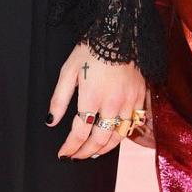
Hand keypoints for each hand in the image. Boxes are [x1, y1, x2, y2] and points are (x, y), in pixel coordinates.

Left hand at [48, 43, 146, 160]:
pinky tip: (113, 136)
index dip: (70, 147)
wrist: (119, 33)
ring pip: (118, 136)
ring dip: (105, 148)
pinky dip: (121, 135)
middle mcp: (112, 103)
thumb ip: (59, 99)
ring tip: (94, 153)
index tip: (63, 154)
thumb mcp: (68, 71)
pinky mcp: (139, 97)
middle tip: (76, 157)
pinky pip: (132, 124)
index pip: (79, 132)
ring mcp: (128, 102)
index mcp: (92, 97)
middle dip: (86, 152)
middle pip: (100, 139)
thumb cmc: (91, 50)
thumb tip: (51, 121)